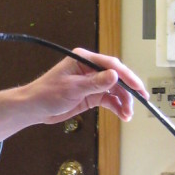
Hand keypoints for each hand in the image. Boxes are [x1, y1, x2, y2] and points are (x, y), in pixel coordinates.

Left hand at [23, 48, 147, 123]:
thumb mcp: (72, 88)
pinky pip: (109, 99)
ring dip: (123, 101)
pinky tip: (123, 114)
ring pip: (115, 90)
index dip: (126, 75)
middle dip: (128, 90)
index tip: (137, 86)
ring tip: (128, 114)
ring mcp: (92, 83)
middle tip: (140, 100)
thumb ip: (95, 83)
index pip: (110, 65)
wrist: (34, 108)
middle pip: (116, 77)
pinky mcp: (91, 95)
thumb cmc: (46, 93)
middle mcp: (90, 69)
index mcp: (84, 59)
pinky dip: (117, 107)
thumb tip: (115, 75)